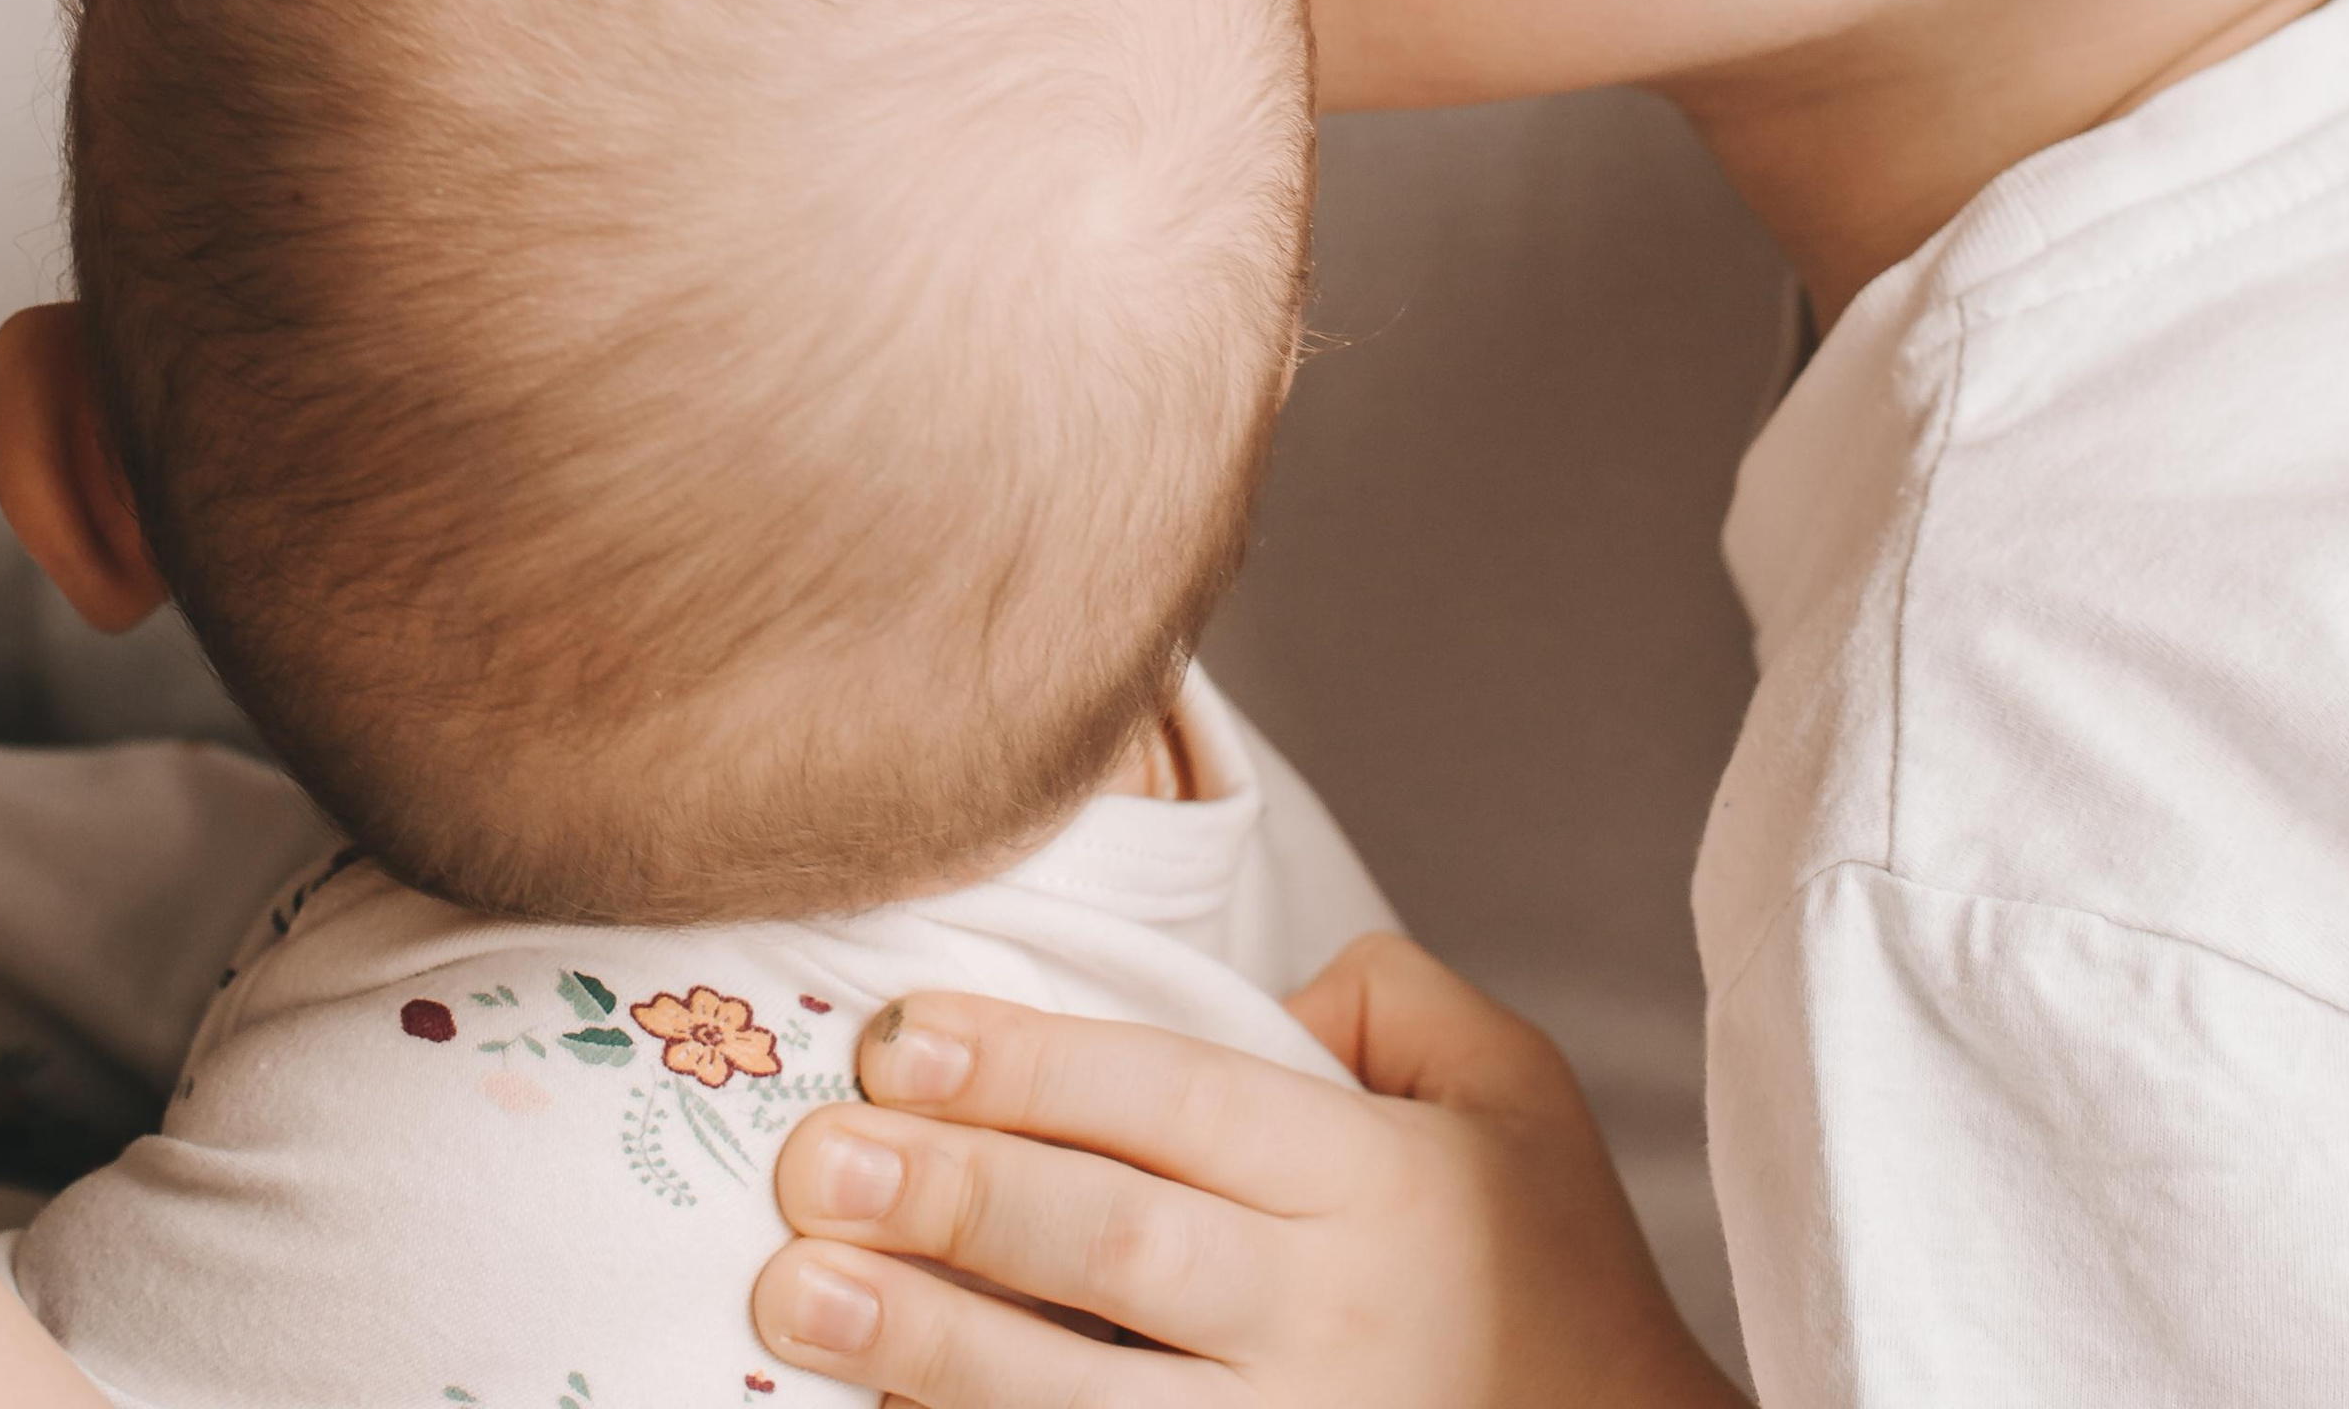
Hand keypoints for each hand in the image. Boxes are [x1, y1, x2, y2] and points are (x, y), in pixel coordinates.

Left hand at [755, 931, 1744, 1405]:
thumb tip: (1241, 981)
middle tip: (816, 1159)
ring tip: (800, 1299)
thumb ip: (1384, 996)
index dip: (1035, 1065)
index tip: (902, 1035)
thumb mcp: (1514, 1088)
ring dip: (931, 1348)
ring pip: (1088, 1399)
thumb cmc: (1548, 1266)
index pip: (1178, 1101)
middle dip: (954, 1195)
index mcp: (1374, 1184)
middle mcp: (1329, 1319)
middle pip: (1114, 1245)